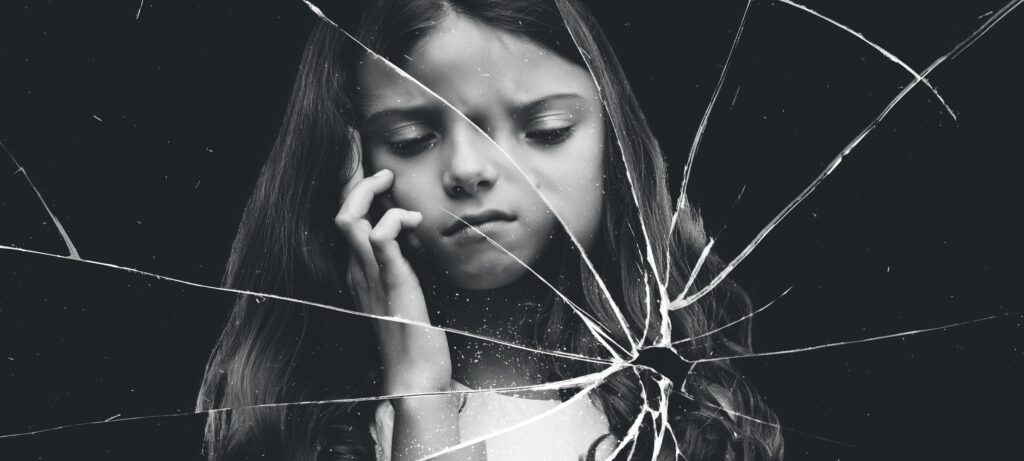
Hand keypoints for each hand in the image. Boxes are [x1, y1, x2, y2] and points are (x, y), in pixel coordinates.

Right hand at [335, 164, 452, 395]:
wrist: (414, 375)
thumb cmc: (412, 337)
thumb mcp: (401, 292)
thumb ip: (399, 264)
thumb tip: (408, 234)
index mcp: (357, 272)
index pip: (344, 222)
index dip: (348, 190)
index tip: (360, 165)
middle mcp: (356, 271)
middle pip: (338, 213)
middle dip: (353, 181)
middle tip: (380, 171)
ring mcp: (369, 277)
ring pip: (348, 220)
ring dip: (367, 192)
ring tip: (388, 183)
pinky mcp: (391, 282)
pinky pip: (380, 240)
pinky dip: (392, 220)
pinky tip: (411, 220)